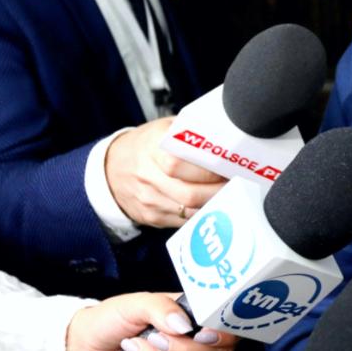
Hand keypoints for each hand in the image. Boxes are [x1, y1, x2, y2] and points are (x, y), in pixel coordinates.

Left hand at [65, 292, 236, 350]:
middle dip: (179, 350)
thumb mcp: (136, 303)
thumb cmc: (111, 319)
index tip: (199, 334)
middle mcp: (193, 344)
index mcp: (192, 318)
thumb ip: (161, 308)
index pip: (227, 330)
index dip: (221, 336)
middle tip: (152, 337)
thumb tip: (183, 325)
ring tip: (131, 349)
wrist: (84, 345)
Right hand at [104, 117, 225, 227]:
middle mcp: (148, 177)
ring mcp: (149, 200)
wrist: (112, 168)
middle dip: (220, 191)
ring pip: (190, 211)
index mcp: (152, 149)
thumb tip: (228, 134)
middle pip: (189, 193)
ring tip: (234, 194)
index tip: (231, 167)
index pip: (181, 164)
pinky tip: (217, 206)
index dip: (210, 169)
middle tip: (240, 184)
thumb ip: (192, 131)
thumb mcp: (165, 129)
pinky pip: (185, 221)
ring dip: (216, 204)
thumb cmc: (146, 145)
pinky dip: (204, 214)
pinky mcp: (152, 217)